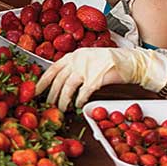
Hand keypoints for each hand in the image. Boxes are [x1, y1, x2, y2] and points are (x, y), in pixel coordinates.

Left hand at [36, 47, 166, 109]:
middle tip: (47, 106)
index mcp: (73, 55)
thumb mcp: (88, 60)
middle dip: (51, 95)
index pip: (53, 69)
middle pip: (58, 81)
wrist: (132, 61)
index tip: (34, 92)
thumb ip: (74, 68)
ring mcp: (87, 68)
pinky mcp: (97, 78)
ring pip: (68, 88)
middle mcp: (78, 60)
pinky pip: (83, 93)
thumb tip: (59, 83)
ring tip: (61, 110)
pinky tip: (77, 106)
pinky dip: (79, 101)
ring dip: (63, 101)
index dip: (42, 81)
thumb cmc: (110, 63)